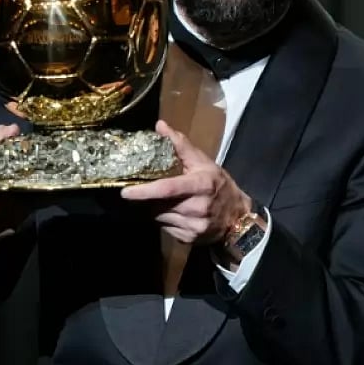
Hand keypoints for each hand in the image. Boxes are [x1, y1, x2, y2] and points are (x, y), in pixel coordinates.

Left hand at [120, 120, 250, 245]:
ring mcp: (193, 227)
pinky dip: (162, 218)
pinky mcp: (188, 238)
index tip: (126, 192)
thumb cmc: (219, 185)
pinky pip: (165, 227)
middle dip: (147, 198)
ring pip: (159, 217)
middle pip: (159, 204)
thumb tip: (160, 126)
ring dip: (153, 208)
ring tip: (160, 199)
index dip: (145, 191)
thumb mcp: (204, 162)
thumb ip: (181, 145)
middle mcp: (197, 208)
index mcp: (201, 185)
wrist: (238, 217)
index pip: (168, 189)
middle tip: (142, 190)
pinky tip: (171, 211)